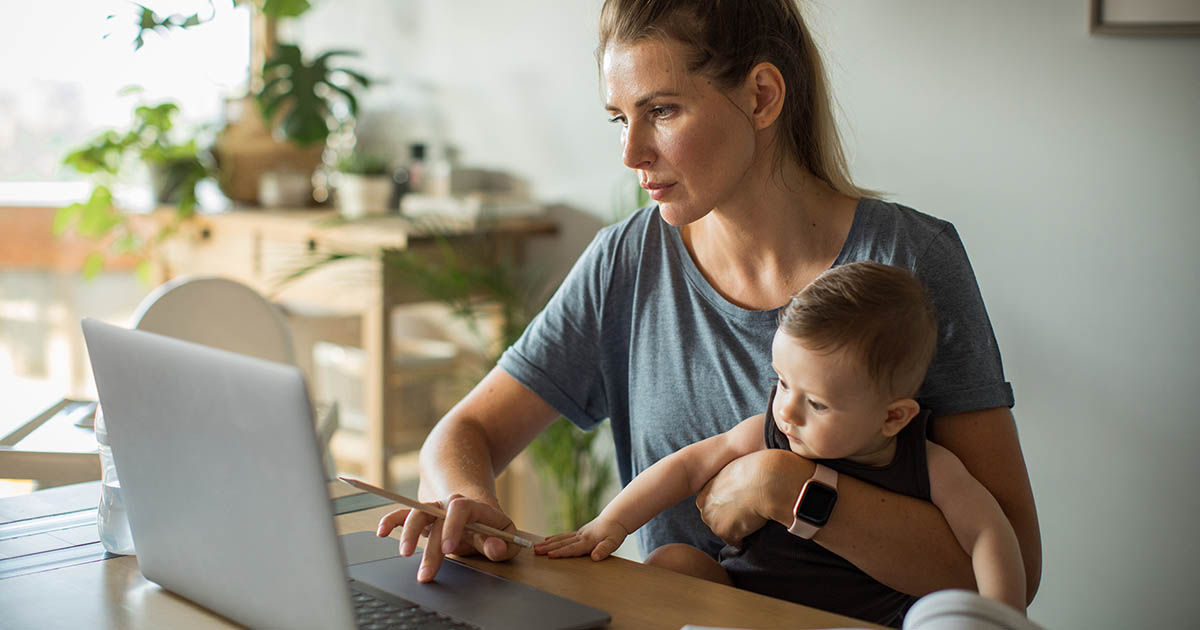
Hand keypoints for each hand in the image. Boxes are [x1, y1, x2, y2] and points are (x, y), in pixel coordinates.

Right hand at [376, 493, 522, 581]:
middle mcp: (449, 505)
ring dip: (408, 534)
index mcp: (472, 506)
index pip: (460, 509)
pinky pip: (403, 514)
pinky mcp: (422, 516)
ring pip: (417, 514)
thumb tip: (495, 548)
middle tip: (426, 573)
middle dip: (430, 548)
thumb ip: (503, 545)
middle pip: (436, 519)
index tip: (448, 548)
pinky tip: (381, 531)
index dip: (453, 527)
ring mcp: (434, 509)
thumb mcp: (505, 535)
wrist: (476, 509)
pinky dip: (391, 521)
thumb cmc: (491, 527)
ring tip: (404, 554)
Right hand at [533, 518, 627, 560]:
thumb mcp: (614, 542)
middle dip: (548, 547)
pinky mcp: (579, 533)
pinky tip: (547, 539)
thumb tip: (595, 557)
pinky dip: (554, 538)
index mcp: (588, 540)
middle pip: (562, 543)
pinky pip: (564, 536)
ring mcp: (579, 533)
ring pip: (560, 538)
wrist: (616, 518)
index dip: (561, 552)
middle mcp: (581, 536)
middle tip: (535, 551)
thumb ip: (604, 549)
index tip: (550, 555)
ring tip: (536, 547)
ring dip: (548, 543)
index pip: (572, 548)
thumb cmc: (615, 532)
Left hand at [697, 449, 812, 545]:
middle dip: (729, 518)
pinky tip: (755, 525)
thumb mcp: (736, 469)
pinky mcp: (725, 532)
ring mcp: (713, 520)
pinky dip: (746, 538)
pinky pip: (736, 542)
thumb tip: (738, 488)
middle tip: (747, 510)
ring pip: (725, 531)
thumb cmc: (757, 470)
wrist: (767, 480)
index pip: (714, 504)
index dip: (729, 505)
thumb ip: (729, 482)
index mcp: (706, 489)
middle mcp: (704, 505)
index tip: (741, 501)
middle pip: (716, 519)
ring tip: (753, 516)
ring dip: (738, 528)